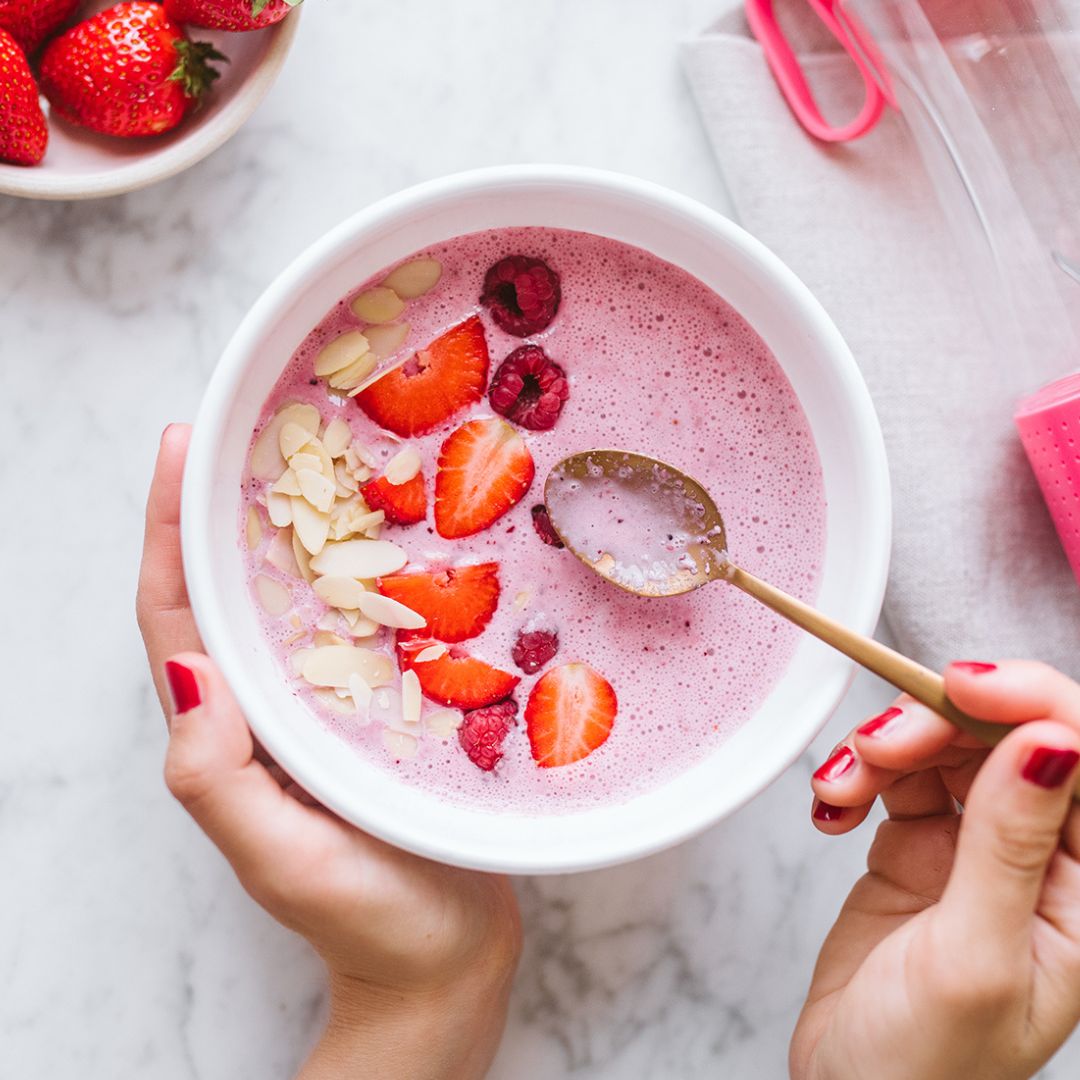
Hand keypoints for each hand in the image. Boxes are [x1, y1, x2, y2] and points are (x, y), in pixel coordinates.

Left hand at [136, 425, 520, 1079]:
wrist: (444, 957)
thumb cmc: (364, 919)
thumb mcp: (279, 857)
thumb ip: (219, 778)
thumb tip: (189, 672)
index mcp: (232, 730)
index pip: (178, 613)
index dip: (170, 529)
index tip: (182, 446)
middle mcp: (271, 704)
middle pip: (231, 587)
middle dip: (226, 504)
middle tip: (250, 424)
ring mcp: (328, 704)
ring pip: (297, 598)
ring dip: (296, 526)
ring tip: (319, 455)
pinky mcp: (387, 708)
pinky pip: (366, 625)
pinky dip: (369, 572)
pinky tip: (404, 535)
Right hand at [791, 661, 1079, 1079]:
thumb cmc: (928, 1067)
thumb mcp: (974, 956)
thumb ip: (1009, 845)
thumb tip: (1049, 742)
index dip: (1033, 704)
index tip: (963, 688)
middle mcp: (1040, 858)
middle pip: (1003, 739)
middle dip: (935, 724)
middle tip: (877, 745)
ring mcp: (975, 848)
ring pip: (943, 748)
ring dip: (882, 750)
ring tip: (840, 786)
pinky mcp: (918, 846)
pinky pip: (893, 777)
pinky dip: (855, 777)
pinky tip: (832, 807)